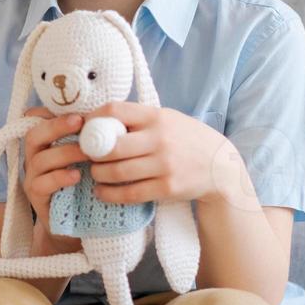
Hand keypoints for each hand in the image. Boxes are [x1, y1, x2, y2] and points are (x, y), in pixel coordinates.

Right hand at [20, 107, 87, 252]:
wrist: (77, 227)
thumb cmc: (84, 187)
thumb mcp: (86, 161)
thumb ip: (90, 142)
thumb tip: (113, 116)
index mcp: (45, 144)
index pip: (39, 121)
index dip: (52, 113)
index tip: (77, 111)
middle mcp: (34, 158)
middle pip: (34, 135)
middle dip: (56, 127)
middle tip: (80, 123)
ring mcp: (33, 177)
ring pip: (40, 159)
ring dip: (64, 152)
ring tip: (87, 153)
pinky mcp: (36, 197)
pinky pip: (42, 184)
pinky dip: (59, 178)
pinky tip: (76, 176)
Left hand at [83, 102, 243, 204]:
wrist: (220, 166)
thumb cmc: (186, 139)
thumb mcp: (167, 119)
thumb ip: (138, 118)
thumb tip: (96, 118)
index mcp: (156, 117)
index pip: (115, 110)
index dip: (93, 118)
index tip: (84, 127)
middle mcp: (159, 139)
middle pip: (110, 146)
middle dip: (91, 152)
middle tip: (86, 155)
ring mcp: (164, 165)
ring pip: (117, 172)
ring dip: (98, 174)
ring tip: (95, 173)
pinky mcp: (167, 187)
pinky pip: (130, 193)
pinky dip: (110, 194)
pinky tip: (102, 192)